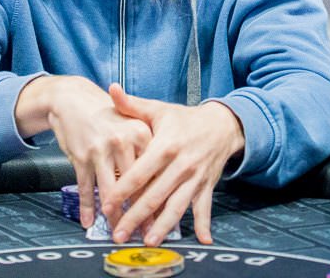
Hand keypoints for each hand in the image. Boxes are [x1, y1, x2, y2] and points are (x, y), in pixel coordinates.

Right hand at [15, 75, 151, 227]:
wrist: (73, 98)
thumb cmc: (106, 114)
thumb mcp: (132, 123)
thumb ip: (147, 148)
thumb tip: (162, 181)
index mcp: (140, 132)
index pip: (154, 170)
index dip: (159, 196)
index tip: (164, 216)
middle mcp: (122, 141)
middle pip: (134, 185)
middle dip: (140, 213)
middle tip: (146, 232)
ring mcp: (100, 150)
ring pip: (110, 191)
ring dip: (114, 215)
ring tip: (119, 231)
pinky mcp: (81, 157)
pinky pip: (86, 187)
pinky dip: (87, 206)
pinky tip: (88, 220)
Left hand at [101, 83, 244, 245]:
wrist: (221, 124)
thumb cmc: (183, 119)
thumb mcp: (158, 109)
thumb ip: (132, 104)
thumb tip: (111, 88)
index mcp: (166, 145)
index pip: (141, 172)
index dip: (123, 189)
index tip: (108, 204)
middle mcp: (181, 165)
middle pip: (155, 195)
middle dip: (136, 216)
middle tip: (119, 233)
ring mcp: (195, 178)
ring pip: (177, 206)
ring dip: (162, 226)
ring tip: (147, 242)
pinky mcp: (206, 187)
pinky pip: (204, 208)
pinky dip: (203, 224)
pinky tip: (202, 240)